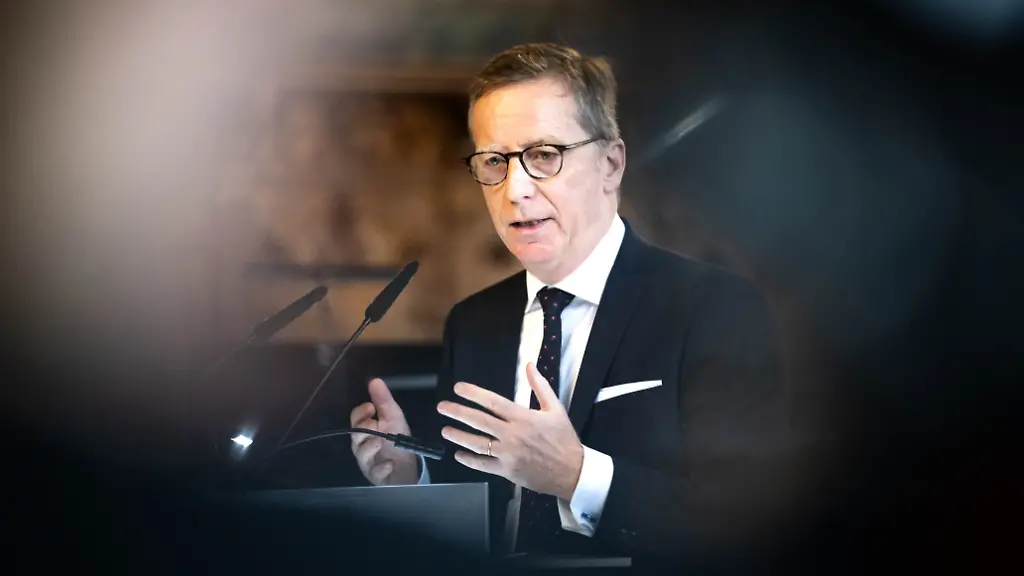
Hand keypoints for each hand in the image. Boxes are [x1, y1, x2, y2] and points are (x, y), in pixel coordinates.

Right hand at [350, 378, 418, 484]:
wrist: (408, 466)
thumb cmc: (397, 440)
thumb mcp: (394, 418)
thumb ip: (384, 400)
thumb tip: (374, 380)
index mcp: (366, 430)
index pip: (355, 419)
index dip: (360, 413)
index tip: (371, 407)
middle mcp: (363, 446)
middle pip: (355, 437)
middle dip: (362, 429)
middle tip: (373, 424)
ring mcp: (369, 462)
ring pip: (362, 455)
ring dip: (369, 447)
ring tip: (379, 441)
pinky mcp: (377, 477)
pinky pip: (376, 473)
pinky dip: (382, 468)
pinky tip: (390, 463)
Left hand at [437, 362, 583, 500]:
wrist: (572, 471)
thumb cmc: (563, 439)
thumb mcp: (555, 409)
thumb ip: (540, 386)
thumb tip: (529, 366)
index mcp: (523, 417)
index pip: (492, 402)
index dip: (473, 393)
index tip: (459, 388)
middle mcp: (513, 435)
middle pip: (479, 421)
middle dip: (457, 412)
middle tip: (442, 407)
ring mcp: (508, 454)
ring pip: (477, 443)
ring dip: (458, 436)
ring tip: (445, 430)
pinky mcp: (507, 470)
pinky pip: (483, 465)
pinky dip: (469, 460)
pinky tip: (459, 455)